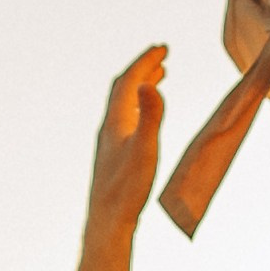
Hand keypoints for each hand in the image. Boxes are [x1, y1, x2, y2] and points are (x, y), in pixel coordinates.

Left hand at [86, 48, 166, 232]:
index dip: (145, 62)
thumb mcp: (145, 150)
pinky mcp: (112, 155)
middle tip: (162, 55)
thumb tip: (148, 84)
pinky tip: (144, 118)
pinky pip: (124, 119)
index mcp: (115, 121)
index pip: (128, 82)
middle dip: (142, 68)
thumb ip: (150, 116)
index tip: (163, 48)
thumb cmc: (127, 189)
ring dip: (140, 86)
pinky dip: (137, 107)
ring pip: (123, 104)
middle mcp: (108, 127)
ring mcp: (109, 141)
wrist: (107, 222)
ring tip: (158, 77)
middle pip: (123, 88)